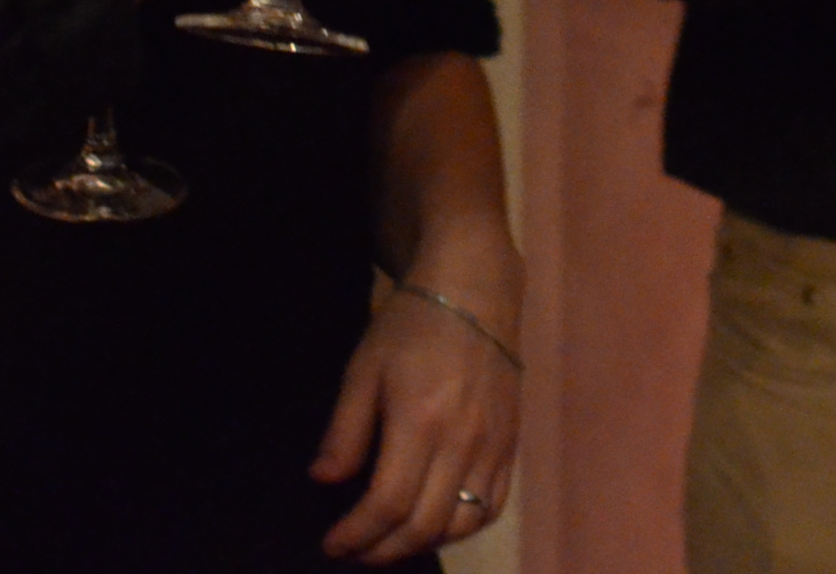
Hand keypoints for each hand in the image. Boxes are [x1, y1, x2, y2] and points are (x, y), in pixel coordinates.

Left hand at [311, 279, 521, 562]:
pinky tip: (436, 523)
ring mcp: (494, 444)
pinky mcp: (512, 441)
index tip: (331, 543)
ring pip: (463, 523)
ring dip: (422, 544)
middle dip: (382, 550)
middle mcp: (463, 441)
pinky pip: (494, 505)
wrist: (476, 288)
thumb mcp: (363, 368)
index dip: (356, 534)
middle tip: (354, 550)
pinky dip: (463, 527)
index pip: (388, 504)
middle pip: (425, 524)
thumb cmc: (411, 324)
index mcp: (420, 421)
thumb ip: (345, 430)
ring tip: (390, 542)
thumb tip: (324, 481)